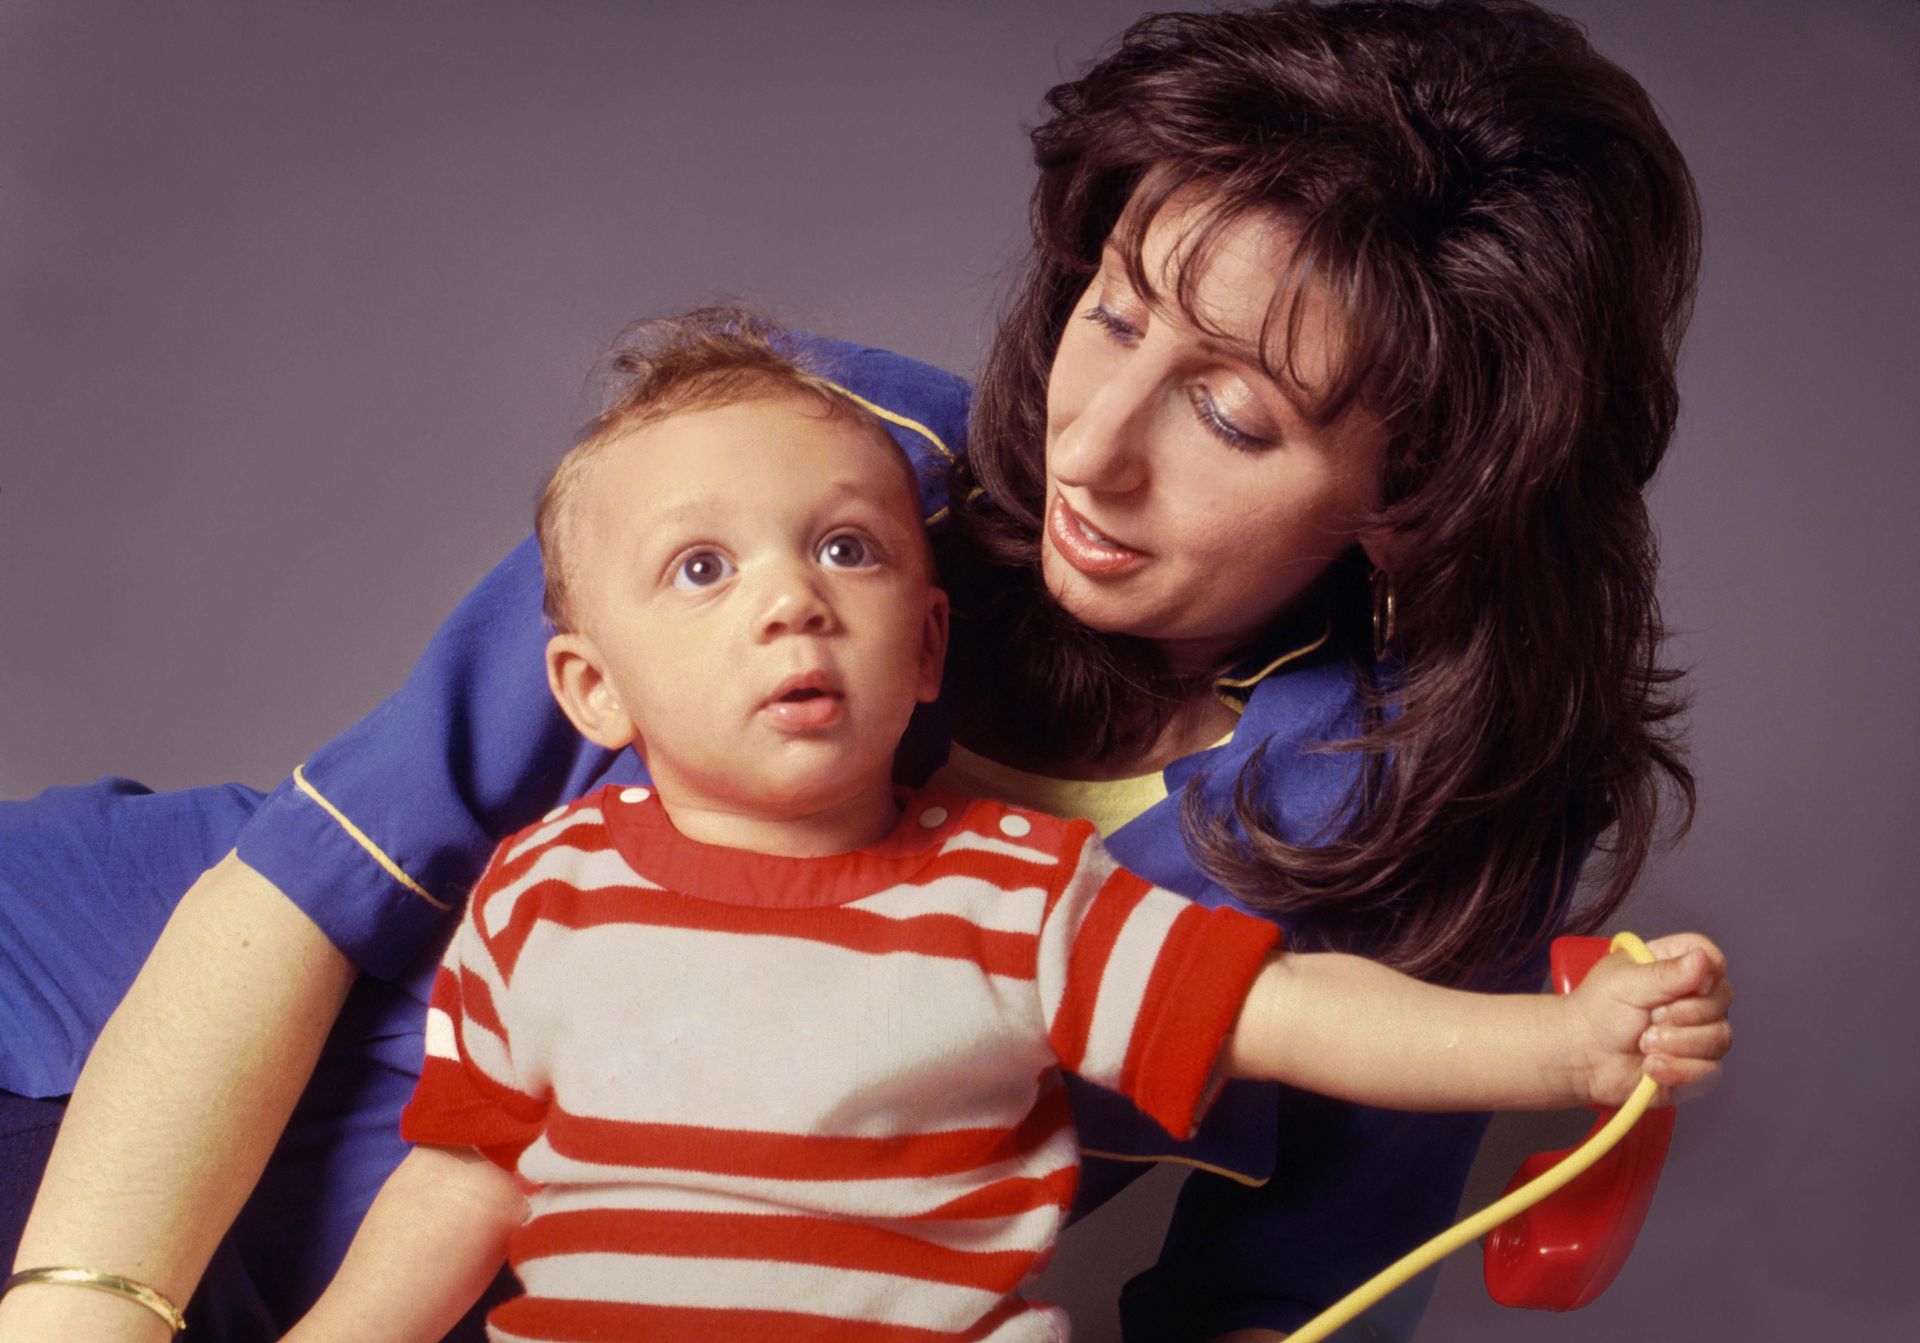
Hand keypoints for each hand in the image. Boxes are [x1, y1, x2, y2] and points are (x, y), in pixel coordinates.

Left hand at [1566, 933, 1731, 1107]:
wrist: (1581, 1057)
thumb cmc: (1597, 1012)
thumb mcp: (1625, 983)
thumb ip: (1666, 973)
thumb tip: (1701, 959)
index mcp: (1672, 965)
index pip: (1709, 956)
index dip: (1706, 969)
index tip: (1687, 984)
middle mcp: (1691, 997)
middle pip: (1722, 998)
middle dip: (1683, 1014)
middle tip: (1649, 1018)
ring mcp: (1696, 1032)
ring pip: (1720, 1037)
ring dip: (1677, 1044)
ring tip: (1644, 1043)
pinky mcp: (1695, 1066)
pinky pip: (1709, 1071)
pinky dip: (1676, 1070)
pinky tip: (1650, 1065)